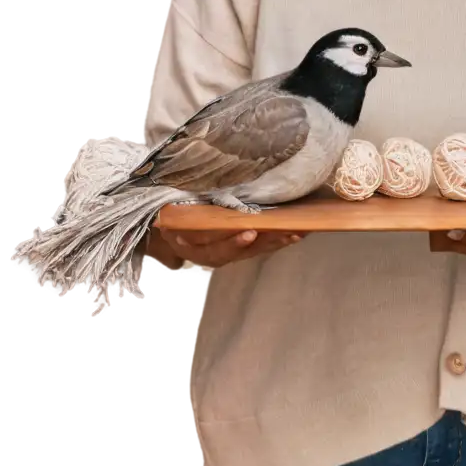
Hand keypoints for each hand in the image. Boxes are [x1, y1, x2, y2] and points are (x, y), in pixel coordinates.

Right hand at [149, 225, 304, 268]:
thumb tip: (176, 212)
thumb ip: (174, 217)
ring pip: (256, 250)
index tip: (249, 232)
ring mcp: (229, 252)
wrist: (167, 229)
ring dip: (278, 241)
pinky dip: (278, 239)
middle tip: (285, 232)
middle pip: (243, 251)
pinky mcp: (241, 247)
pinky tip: (297, 232)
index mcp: (193, 247)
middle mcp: (213, 253)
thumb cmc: (168, 217)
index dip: (233, 242)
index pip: (216, 247)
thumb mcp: (167, 216)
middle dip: (266, 242)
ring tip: (298, 232)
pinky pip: (261, 245)